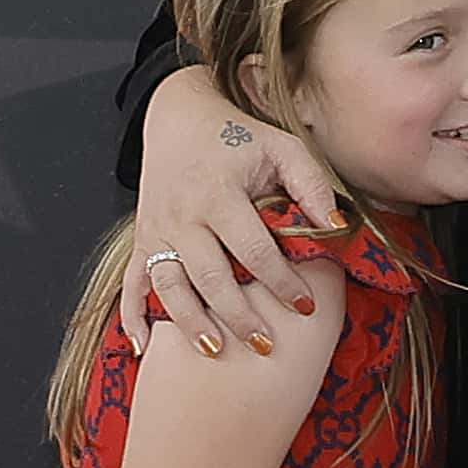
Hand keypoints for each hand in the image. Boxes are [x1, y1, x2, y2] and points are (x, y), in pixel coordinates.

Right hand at [133, 66, 341, 356]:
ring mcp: (157, 229)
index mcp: (218, 193)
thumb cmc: (237, 137)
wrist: (178, 117)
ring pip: (169, 285)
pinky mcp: (142, 239)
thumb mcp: (281, 148)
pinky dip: (131, 316)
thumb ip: (311, 185)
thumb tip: (336, 227)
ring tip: (215, 350)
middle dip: (238, 315)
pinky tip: (143, 347)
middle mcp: (182, 215)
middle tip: (267, 346)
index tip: (306, 307)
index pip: (254, 249)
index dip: (281, 280)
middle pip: (210, 276)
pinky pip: (131, 283)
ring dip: (189, 322)